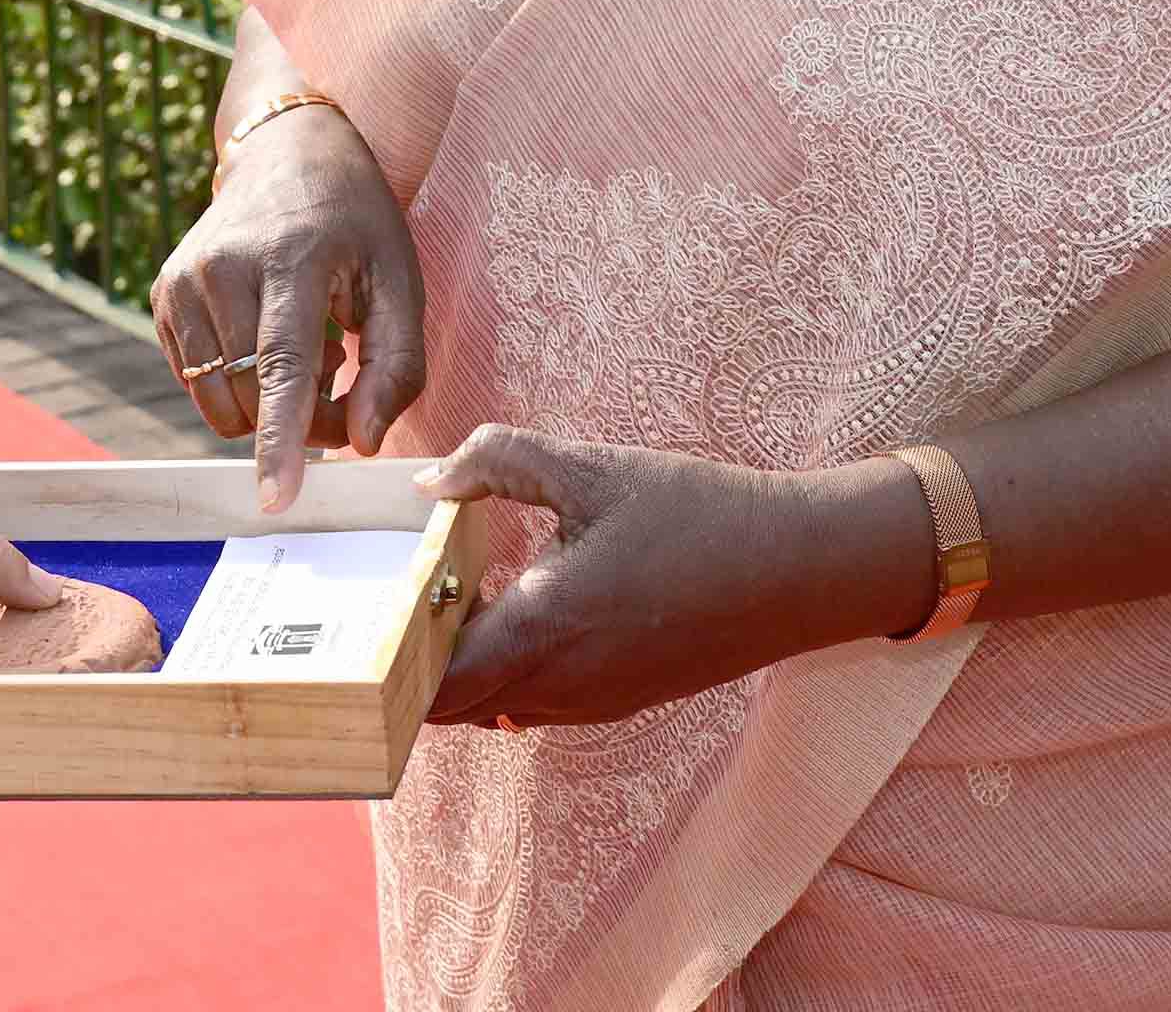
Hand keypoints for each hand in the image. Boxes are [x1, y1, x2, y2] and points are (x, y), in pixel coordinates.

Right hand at [148, 103, 427, 509]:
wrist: (286, 152)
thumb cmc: (355, 221)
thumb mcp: (400, 279)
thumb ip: (396, 366)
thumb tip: (363, 442)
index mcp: (289, 258)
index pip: (281, 365)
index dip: (280, 438)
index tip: (274, 498)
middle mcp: (221, 268)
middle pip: (253, 397)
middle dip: (303, 419)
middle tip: (342, 374)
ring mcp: (182, 281)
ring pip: (219, 403)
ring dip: (266, 406)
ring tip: (307, 350)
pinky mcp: (161, 296)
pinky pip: (198, 384)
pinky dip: (237, 385)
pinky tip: (266, 336)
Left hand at [419, 428, 937, 729]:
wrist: (802, 568)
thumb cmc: (701, 514)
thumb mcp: (593, 468)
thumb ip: (499, 461)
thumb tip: (429, 480)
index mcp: (546, 629)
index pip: (433, 683)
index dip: (389, 656)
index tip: (368, 606)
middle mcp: (563, 685)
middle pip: (451, 707)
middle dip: (411, 664)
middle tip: (396, 595)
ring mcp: (594, 702)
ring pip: (492, 708)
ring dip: (458, 670)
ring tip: (446, 598)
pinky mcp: (619, 699)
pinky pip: (534, 705)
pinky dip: (502, 673)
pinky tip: (509, 609)